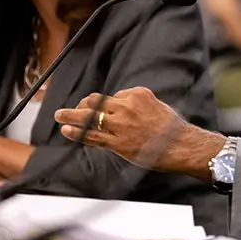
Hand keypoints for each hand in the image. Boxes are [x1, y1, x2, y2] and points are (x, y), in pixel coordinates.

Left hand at [54, 87, 225, 181]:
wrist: (181, 145)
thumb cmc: (173, 128)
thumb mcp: (157, 106)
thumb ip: (139, 105)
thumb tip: (124, 108)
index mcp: (138, 94)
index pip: (113, 96)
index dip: (106, 104)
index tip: (101, 109)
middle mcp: (126, 106)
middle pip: (96, 102)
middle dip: (82, 104)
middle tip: (73, 109)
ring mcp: (120, 125)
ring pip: (89, 117)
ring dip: (70, 115)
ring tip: (59, 115)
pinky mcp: (117, 142)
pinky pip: (91, 136)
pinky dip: (76, 133)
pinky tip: (66, 130)